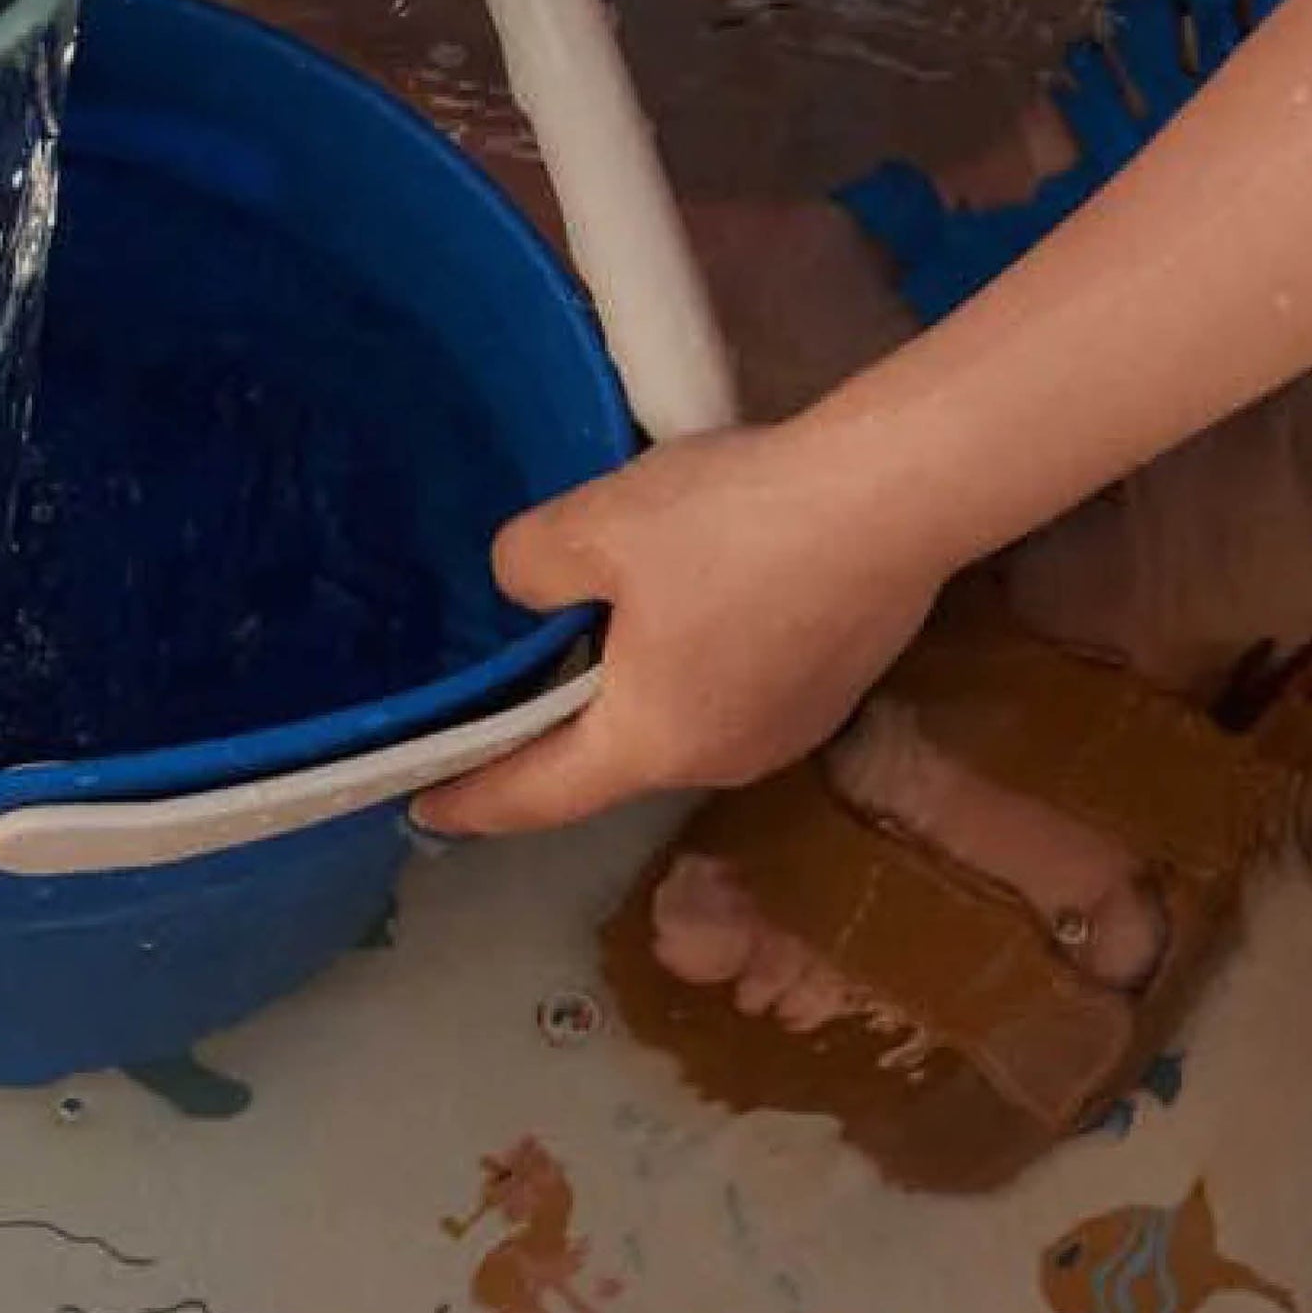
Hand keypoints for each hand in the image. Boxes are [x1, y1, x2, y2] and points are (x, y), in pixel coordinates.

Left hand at [419, 421, 949, 833]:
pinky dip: (689, 662)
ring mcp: (787, 732)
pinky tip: (690, 600)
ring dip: (629, 688)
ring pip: (677, 720)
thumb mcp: (595, 526)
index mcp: (650, 743)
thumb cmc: (729, 526)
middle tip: (501, 701)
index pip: (538, 793)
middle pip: (612, 757)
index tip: (423, 811)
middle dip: (555, 733)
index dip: (473, 799)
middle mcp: (720, 762)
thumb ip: (529, 567)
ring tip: (592, 639)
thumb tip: (523, 591)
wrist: (888, 501)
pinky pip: (730, 689)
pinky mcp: (829, 690)